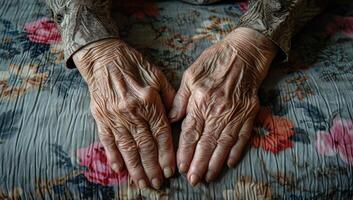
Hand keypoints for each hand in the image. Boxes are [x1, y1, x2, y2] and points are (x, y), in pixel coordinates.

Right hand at [73, 39, 175, 188]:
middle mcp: (132, 111)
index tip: (171, 170)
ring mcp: (114, 115)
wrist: (103, 56)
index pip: (160, 134)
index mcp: (148, 101)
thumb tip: (176, 118)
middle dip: (152, 167)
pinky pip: (107, 140)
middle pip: (144, 145)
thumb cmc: (133, 64)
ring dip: (135, 167)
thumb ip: (169, 96)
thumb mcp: (156, 75)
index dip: (166, 154)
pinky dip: (113, 155)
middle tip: (158, 184)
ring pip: (127, 147)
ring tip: (142, 183)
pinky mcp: (100, 117)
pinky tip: (119, 169)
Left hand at [169, 28, 276, 184]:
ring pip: (224, 143)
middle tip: (194, 180)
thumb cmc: (214, 61)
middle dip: (199, 164)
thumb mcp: (190, 74)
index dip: (186, 152)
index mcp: (201, 100)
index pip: (191, 133)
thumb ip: (181, 99)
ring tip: (209, 176)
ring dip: (216, 162)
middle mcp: (218, 110)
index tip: (181, 167)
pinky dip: (237, 151)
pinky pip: (243, 136)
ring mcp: (235, 113)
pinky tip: (229, 163)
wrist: (245, 51)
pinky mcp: (249, 112)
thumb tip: (171, 119)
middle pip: (207, 143)